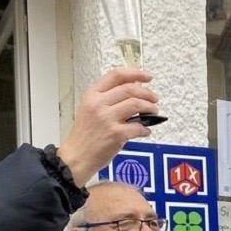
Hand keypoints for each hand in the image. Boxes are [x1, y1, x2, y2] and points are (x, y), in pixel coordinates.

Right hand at [56, 68, 159, 186]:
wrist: (76, 157)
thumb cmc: (84, 136)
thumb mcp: (89, 110)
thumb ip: (107, 100)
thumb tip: (133, 93)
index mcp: (92, 95)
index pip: (116, 75)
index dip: (135, 73)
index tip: (147, 77)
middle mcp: (99, 104)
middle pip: (130, 89)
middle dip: (148, 93)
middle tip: (154, 99)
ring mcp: (107, 118)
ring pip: (137, 104)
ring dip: (150, 108)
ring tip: (153, 112)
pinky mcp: (116, 134)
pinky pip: (139, 127)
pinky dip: (146, 129)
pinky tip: (145, 131)